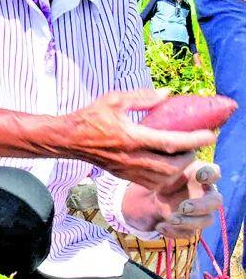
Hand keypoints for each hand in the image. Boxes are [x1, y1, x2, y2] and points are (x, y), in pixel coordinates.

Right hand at [60, 89, 216, 191]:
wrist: (68, 139)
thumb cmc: (90, 116)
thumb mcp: (115, 99)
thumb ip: (143, 97)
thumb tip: (168, 94)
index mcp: (130, 137)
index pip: (170, 142)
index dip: (194, 140)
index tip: (210, 134)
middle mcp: (130, 157)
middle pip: (171, 167)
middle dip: (189, 157)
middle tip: (195, 145)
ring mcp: (126, 169)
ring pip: (163, 179)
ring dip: (178, 169)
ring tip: (182, 155)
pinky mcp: (122, 175)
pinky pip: (151, 183)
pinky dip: (165, 177)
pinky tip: (167, 164)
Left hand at [122, 161, 221, 237]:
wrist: (154, 193)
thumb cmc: (164, 175)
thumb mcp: (164, 168)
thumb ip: (169, 163)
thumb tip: (168, 152)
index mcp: (201, 175)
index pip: (214, 173)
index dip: (211, 175)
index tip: (200, 176)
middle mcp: (206, 194)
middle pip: (215, 202)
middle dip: (201, 206)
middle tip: (184, 207)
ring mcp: (200, 212)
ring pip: (206, 221)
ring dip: (190, 222)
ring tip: (171, 218)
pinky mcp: (190, 225)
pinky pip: (188, 233)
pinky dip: (174, 232)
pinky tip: (160, 226)